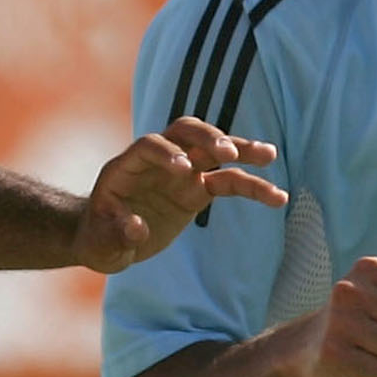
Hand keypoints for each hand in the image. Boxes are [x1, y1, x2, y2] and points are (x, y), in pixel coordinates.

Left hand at [74, 115, 284, 273]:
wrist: (107, 240)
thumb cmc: (99, 238)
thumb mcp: (101, 242)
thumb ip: (117, 233)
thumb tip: (137, 227)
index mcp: (127, 166)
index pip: (149, 146)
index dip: (166, 153)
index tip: (184, 170)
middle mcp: (157, 162)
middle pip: (185, 134)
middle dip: (208, 138)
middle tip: (228, 153)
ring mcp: (180, 172)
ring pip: (213, 151)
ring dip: (240, 150)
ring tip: (269, 155)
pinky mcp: (197, 190)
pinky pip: (227, 182)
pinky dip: (251, 186)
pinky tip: (277, 196)